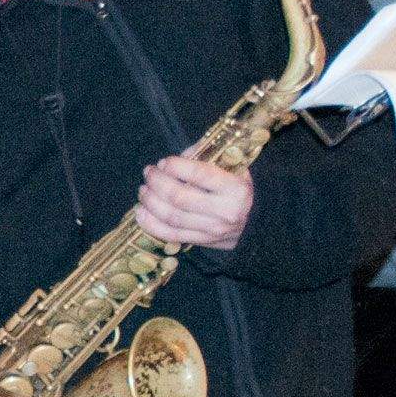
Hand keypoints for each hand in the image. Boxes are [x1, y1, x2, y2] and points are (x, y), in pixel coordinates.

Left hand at [136, 155, 250, 250]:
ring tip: (143, 189)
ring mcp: (212, 229)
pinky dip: (151, 224)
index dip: (176, 167)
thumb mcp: (234, 169)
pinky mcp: (201, 241)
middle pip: (180, 197)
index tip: (163, 162)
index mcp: (236, 189)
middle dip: (157, 182)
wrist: (254, 223)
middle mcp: (225, 211)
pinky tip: (140, 212)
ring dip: (150, 201)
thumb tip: (181, 155)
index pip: (201, 175)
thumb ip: (207, 158)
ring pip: (172, 216)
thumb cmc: (237, 190)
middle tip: (148, 173)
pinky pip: (170, 234)